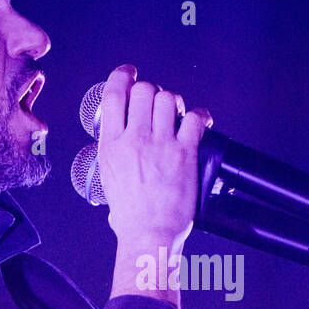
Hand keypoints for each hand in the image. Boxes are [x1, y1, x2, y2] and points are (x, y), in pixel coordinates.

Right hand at [99, 64, 212, 305]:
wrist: (149, 234)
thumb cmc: (130, 214)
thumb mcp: (108, 178)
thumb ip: (113, 152)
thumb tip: (119, 139)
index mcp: (111, 144)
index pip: (115, 94)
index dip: (124, 76)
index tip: (130, 74)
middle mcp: (135, 140)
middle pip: (145, 91)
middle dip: (153, 92)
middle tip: (157, 105)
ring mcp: (161, 145)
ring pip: (169, 99)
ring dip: (174, 103)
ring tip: (176, 116)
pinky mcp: (185, 154)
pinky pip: (196, 119)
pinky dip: (200, 116)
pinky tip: (199, 122)